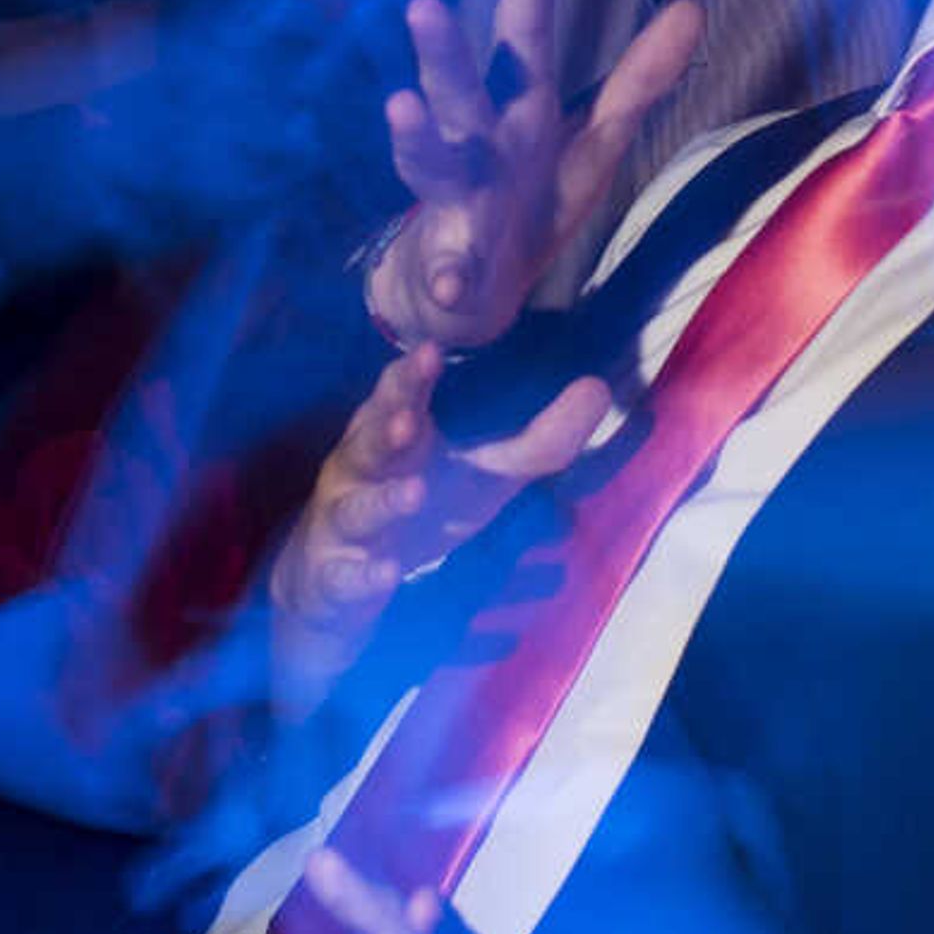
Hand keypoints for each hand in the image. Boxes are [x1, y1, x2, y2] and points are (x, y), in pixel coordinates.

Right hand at [269, 345, 612, 714]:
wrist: (339, 584)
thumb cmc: (422, 507)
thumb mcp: (484, 475)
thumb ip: (538, 439)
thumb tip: (600, 386)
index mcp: (393, 435)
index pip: (400, 396)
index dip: (412, 375)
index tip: (430, 350)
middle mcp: (361, 471)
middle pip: (370, 442)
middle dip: (387, 424)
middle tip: (411, 416)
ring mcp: (343, 523)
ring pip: (357, 508)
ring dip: (383, 501)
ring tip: (414, 492)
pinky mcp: (334, 576)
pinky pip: (345, 574)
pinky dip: (363, 574)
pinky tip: (385, 572)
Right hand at [368, 0, 703, 352]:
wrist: (461, 293)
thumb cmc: (530, 199)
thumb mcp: (595, 140)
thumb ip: (640, 79)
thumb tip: (694, 6)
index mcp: (520, 112)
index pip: (523, 40)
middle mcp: (479, 146)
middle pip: (462, 91)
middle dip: (444, 52)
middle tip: (423, 4)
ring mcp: (457, 204)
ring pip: (431, 164)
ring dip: (417, 139)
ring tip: (401, 107)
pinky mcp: (451, 266)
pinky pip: (447, 271)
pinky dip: (444, 275)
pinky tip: (444, 279)